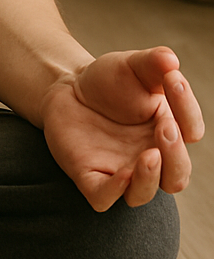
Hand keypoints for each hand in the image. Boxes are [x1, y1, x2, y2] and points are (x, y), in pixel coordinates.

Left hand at [42, 47, 203, 211]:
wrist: (67, 88)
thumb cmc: (108, 81)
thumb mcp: (131, 65)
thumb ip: (153, 62)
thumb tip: (171, 60)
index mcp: (168, 130)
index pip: (191, 131)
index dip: (186, 108)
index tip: (172, 78)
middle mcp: (150, 157)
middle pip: (177, 175)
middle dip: (176, 154)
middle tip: (164, 126)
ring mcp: (121, 171)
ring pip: (145, 193)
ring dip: (151, 177)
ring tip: (150, 154)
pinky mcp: (91, 178)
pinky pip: (105, 198)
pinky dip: (115, 191)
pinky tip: (122, 174)